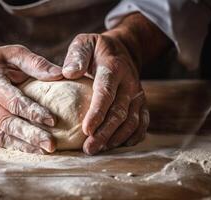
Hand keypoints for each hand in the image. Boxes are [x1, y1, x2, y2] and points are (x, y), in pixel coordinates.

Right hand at [0, 45, 62, 153]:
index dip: (33, 112)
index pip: (13, 102)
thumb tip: (60, 74)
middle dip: (31, 135)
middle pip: (9, 123)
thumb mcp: (15, 54)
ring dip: (26, 145)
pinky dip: (17, 147)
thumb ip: (36, 64)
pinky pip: (0, 140)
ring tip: (46, 150)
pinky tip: (35, 150)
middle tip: (51, 144)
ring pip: (4, 135)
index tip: (52, 120)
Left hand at [63, 32, 148, 154]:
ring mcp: (137, 94)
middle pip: (119, 111)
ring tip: (99, 150)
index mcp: (114, 67)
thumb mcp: (84, 43)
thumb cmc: (96, 49)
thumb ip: (76, 55)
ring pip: (131, 121)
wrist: (123, 49)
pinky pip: (142, 122)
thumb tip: (68, 73)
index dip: (97, 112)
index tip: (86, 129)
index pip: (106, 92)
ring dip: (116, 138)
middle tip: (89, 149)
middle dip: (105, 132)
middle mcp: (129, 82)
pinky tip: (119, 146)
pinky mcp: (141, 103)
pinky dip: (133, 136)